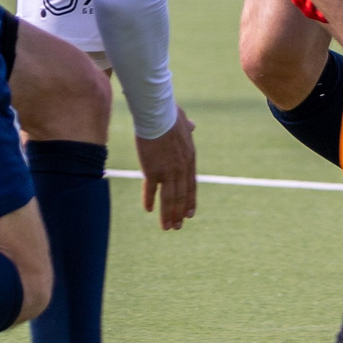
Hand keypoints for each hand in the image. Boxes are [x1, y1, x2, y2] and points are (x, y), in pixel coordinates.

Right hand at [135, 110, 196, 229]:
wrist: (158, 115)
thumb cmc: (169, 115)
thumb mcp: (184, 122)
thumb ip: (188, 128)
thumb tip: (192, 125)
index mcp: (190, 159)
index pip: (192, 185)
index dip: (190, 201)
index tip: (190, 214)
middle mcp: (182, 168)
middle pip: (181, 196)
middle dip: (179, 213)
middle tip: (177, 227)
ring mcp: (169, 171)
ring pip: (170, 198)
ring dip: (168, 214)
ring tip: (168, 227)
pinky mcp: (154, 170)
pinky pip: (152, 190)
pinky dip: (150, 201)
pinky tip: (150, 210)